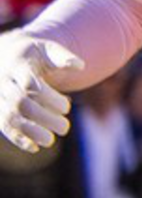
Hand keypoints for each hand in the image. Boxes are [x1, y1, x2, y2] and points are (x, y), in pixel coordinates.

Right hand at [0, 32, 78, 153]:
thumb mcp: (49, 50)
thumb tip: (79, 66)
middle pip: (19, 103)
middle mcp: (4, 82)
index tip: (67, 106)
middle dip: (43, 118)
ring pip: (8, 117)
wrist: (9, 55)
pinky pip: (3, 126)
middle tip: (64, 128)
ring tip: (50, 141)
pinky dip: (17, 138)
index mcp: (18, 65)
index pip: (30, 85)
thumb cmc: (35, 55)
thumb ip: (63, 57)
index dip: (49, 98)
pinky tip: (35, 148)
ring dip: (29, 132)